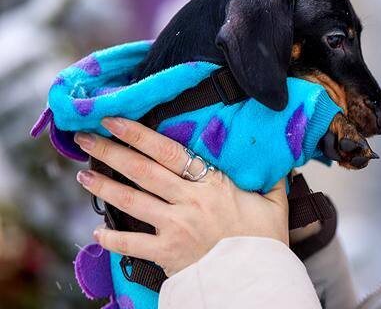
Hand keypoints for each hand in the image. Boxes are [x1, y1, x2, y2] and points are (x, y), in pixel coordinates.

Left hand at [72, 117, 289, 275]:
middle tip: (86, 139)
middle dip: (111, 152)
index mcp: (212, 184)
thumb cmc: (265, 241)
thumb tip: (278, 159)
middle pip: (142, 171)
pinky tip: (98, 231)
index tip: (116, 119)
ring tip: (84, 176)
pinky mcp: (166, 254)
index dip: (139, 134)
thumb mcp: (274, 203)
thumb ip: (271, 178)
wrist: (256, 278)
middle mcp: (188, 201)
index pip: (169, 152)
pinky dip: (112, 238)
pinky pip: (132, 244)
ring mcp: (174, 227)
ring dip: (104, 187)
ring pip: (131, 201)